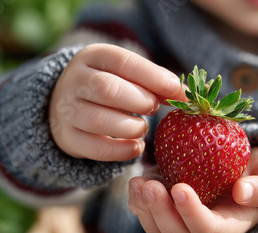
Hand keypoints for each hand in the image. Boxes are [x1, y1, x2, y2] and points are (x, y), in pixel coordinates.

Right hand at [49, 44, 185, 161]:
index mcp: (94, 56)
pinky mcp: (68, 138)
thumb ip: (156, 83)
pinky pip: (96, 148)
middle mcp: (75, 80)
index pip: (124, 61)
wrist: (67, 104)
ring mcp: (68, 110)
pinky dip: (122, 151)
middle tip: (153, 108)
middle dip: (139, 101)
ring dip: (131, 127)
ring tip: (142, 128)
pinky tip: (136, 147)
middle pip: (107, 89)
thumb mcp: (127, 76)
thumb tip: (190, 96)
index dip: (153, 77)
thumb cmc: (111, 87)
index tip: (176, 90)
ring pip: (99, 120)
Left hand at [128, 147, 257, 232]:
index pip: (207, 229)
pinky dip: (139, 200)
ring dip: (144, 208)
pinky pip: (149, 213)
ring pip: (158, 228)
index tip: (180, 188)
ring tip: (138, 182)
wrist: (248, 176)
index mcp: (229, 227)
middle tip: (149, 185)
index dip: (192, 213)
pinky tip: (138, 180)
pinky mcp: (170, 210)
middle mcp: (203, 230)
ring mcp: (184, 222)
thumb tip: (242, 192)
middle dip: (160, 212)